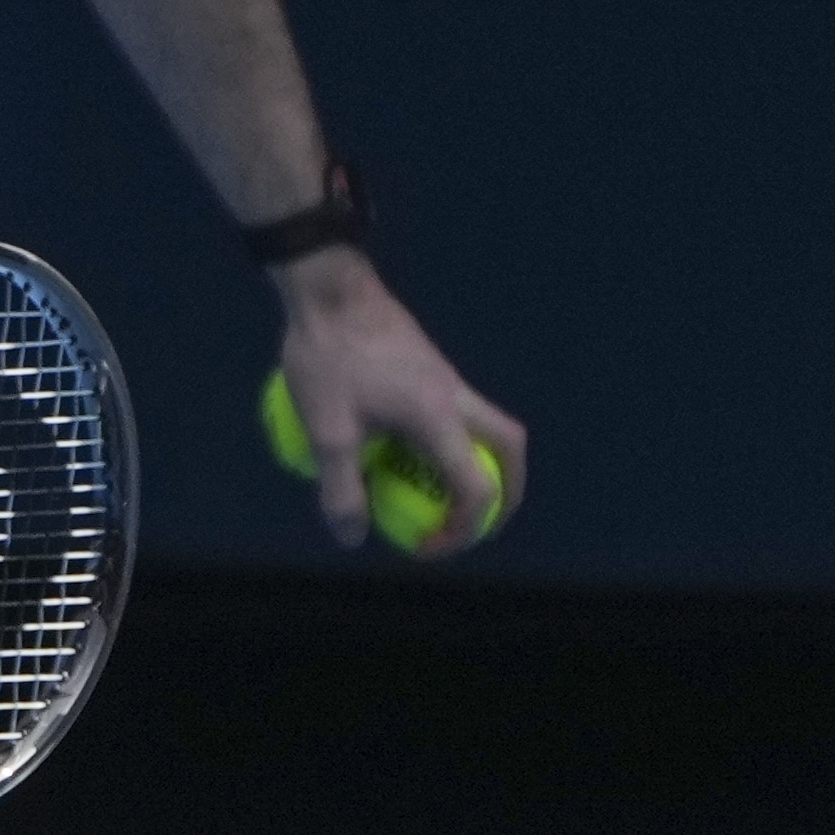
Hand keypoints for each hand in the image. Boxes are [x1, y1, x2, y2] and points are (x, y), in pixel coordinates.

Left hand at [274, 249, 527, 553]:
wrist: (328, 289)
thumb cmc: (327, 355)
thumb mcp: (325, 428)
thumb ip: (340, 486)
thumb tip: (352, 537)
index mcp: (439, 417)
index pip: (479, 487)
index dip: (464, 529)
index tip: (427, 546)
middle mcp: (457, 397)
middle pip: (510, 451)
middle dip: (502, 494)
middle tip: (468, 523)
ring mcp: (447, 379)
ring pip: (489, 428)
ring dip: (478, 464)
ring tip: (435, 493)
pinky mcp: (431, 367)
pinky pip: (457, 412)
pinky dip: (448, 441)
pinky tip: (398, 450)